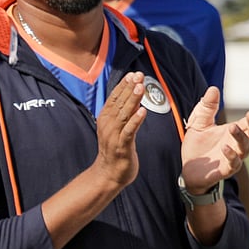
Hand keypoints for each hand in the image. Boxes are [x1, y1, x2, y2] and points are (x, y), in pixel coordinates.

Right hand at [93, 72, 147, 187]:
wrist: (108, 174)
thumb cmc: (116, 150)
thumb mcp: (117, 128)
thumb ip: (122, 114)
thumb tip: (130, 97)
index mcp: (106, 119)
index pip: (115, 98)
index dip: (123, 86)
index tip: (133, 74)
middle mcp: (108, 125)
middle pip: (119, 103)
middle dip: (129, 88)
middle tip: (138, 75)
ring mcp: (114, 135)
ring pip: (124, 114)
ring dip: (132, 100)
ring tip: (140, 87)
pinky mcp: (122, 146)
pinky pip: (129, 131)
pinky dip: (135, 121)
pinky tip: (142, 111)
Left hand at [181, 88, 248, 193]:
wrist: (188, 169)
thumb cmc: (198, 145)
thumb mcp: (199, 122)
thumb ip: (207, 107)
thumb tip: (213, 88)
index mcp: (235, 131)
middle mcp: (238, 144)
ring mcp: (234, 158)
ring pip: (245, 148)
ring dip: (241, 137)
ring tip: (232, 127)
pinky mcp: (225, 170)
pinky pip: (233, 164)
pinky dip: (231, 155)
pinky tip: (225, 147)